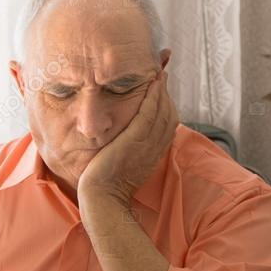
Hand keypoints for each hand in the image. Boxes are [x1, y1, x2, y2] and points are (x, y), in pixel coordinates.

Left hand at [78, 71, 177, 205]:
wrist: (102, 199)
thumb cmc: (107, 185)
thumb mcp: (126, 165)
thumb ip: (132, 150)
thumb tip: (128, 137)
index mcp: (154, 153)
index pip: (169, 124)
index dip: (168, 104)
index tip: (163, 88)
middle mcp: (154, 147)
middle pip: (169, 114)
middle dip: (167, 92)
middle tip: (164, 72)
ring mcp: (145, 144)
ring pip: (162, 111)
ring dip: (162, 89)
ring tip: (160, 71)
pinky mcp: (134, 140)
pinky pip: (148, 114)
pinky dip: (154, 97)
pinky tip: (153, 82)